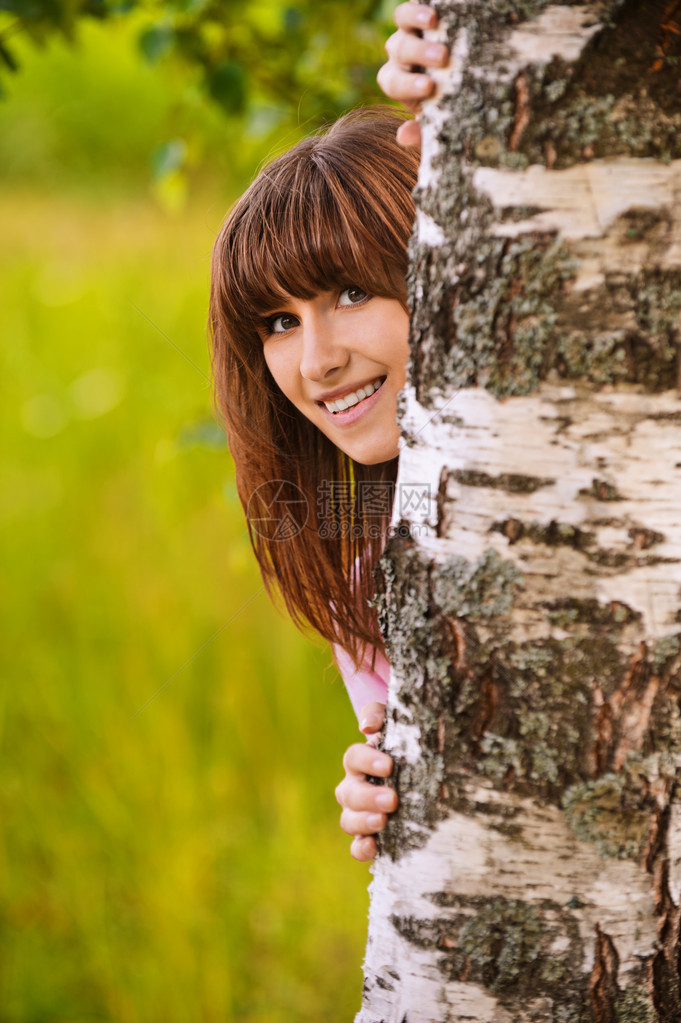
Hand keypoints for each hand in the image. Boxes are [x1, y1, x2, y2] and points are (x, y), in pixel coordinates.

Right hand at [335, 702, 397, 861]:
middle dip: (368, 797)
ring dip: (363, 822)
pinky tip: (373, 847)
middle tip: (392, 800)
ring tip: (383, 822)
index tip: (389, 766)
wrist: (422, 771)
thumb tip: (366, 726)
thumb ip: (380, 715)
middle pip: (349, 792)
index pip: (353, 757)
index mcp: (360, 761)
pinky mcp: (369, 836)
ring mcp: (359, 813)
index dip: (367, 761)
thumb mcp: (399, 724)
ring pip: (348, 820)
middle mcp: (355, 786)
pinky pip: (356, 846)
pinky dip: (361, 848)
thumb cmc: (407, 745)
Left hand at [377, 2, 447, 146]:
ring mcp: (413, 28)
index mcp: (398, 82)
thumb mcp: (439, 122)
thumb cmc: (452, 105)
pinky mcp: (427, 10)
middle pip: (399, 49)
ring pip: (403, 20)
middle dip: (418, 54)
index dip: (407, 84)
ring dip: (416, 19)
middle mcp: (401, 54)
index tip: (428, 88)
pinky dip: (426, 2)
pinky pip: (421, 1)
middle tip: (441, 58)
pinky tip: (444, 5)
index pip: (393, 82)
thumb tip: (403, 136)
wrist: (468, 79)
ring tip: (434, 21)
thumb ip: (423, 132)